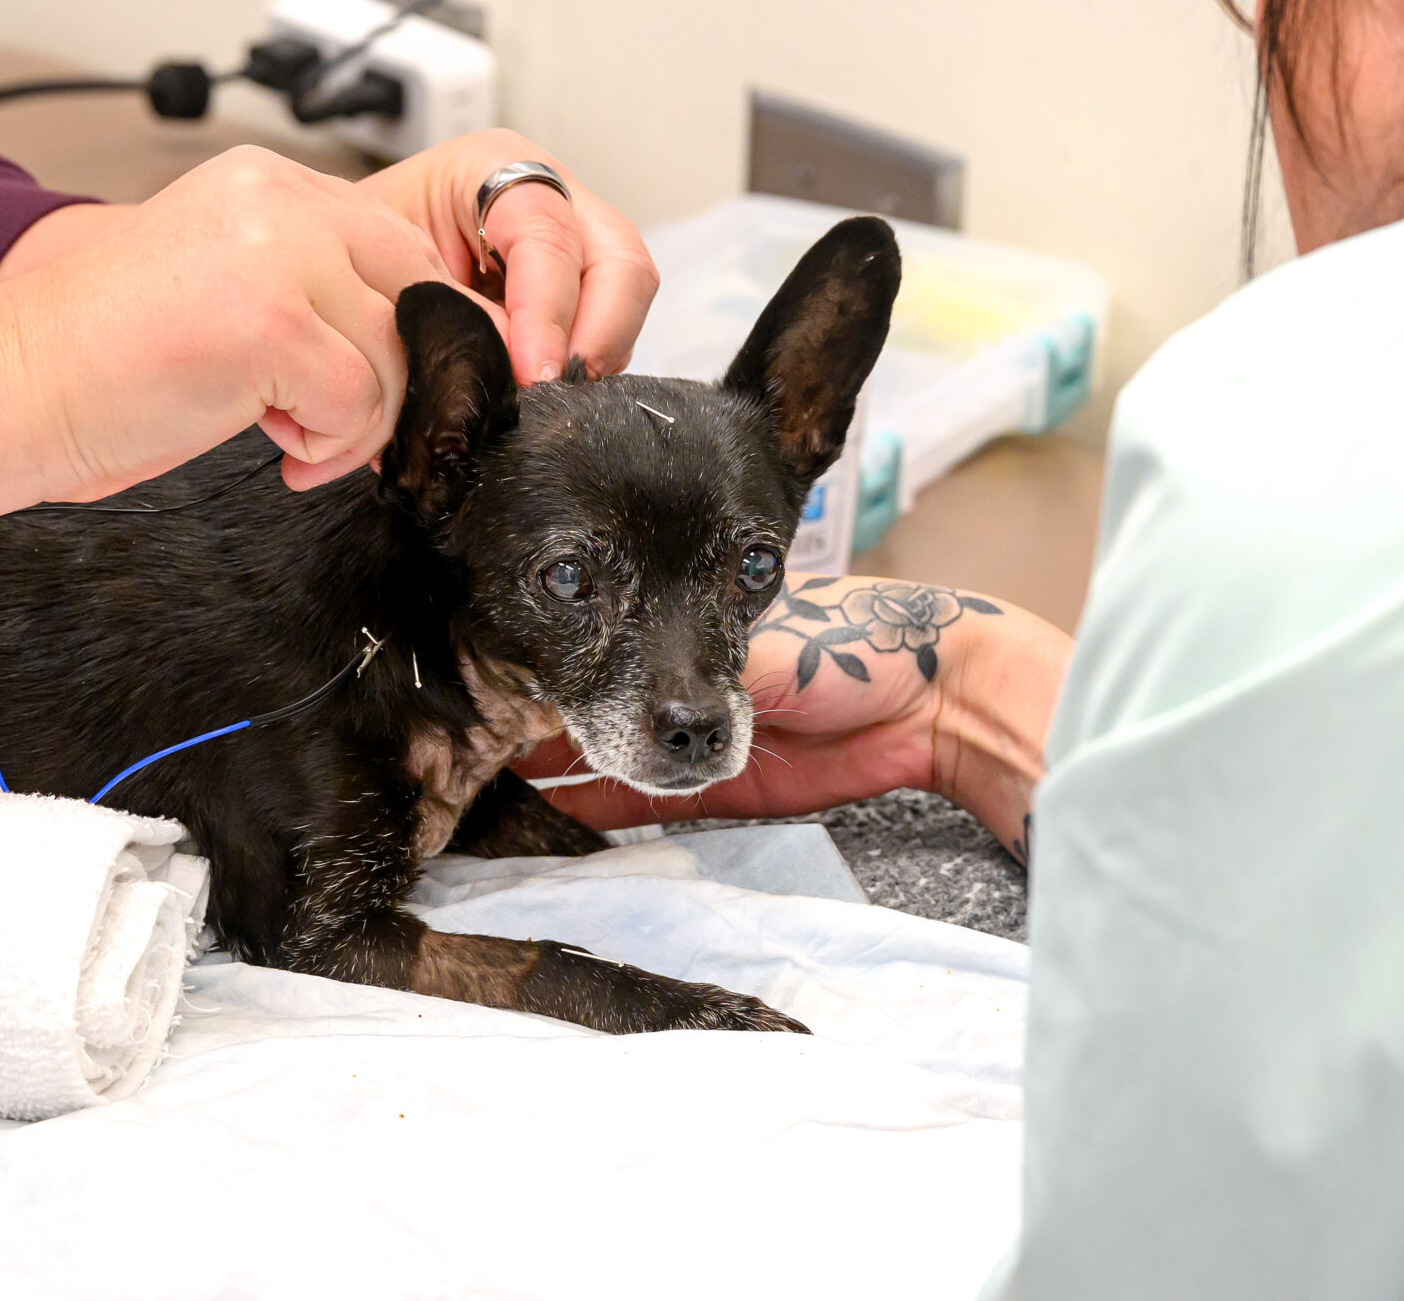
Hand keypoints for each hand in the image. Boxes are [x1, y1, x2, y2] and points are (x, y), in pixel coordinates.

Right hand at [0, 146, 470, 497]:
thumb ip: (309, 285)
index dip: (406, 331)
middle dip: (399, 378)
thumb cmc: (101, 359)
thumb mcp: (223, 285)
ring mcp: (279, 254)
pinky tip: (275, 444)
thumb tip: (410, 338)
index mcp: (267, 182)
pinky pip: (360, 400)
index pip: (400, 246)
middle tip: (338, 425)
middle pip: (420, 294)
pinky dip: (329, 444)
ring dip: (358, 420)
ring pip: (398, 354)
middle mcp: (280, 199)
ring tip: (287, 433)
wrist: (7, 384)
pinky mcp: (271, 323)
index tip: (370, 385)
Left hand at [357, 130, 659, 383]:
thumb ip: (428, 307)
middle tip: (553, 394)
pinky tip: (546, 390)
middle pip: (618, 259)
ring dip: (597, 353)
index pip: (545, 230)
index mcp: (491, 166)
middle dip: (598, 334)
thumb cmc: (362, 240)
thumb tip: (474, 381)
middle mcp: (551, 193)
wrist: (356, 246)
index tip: (532, 372)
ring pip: (628, 294)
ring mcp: (576, 235)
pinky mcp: (583, 282)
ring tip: (548, 400)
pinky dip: (588, 362)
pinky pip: (612, 324)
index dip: (546, 308)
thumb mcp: (378, 261)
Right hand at [514, 576, 1067, 860]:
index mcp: (682, 598)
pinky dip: (590, 798)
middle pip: (588, 679)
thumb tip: (626, 703)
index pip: (595, 609)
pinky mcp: (708, 780)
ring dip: (556, 751)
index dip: (547, 632)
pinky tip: (538, 804)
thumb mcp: (758, 644)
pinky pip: (634, 795)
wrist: (930, 709)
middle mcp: (673, 653)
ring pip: (603, 737)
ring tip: (489, 770)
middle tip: (473, 723)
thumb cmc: (854, 641)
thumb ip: (688, 674)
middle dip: (539, 697)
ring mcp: (688, 719)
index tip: (489, 651)